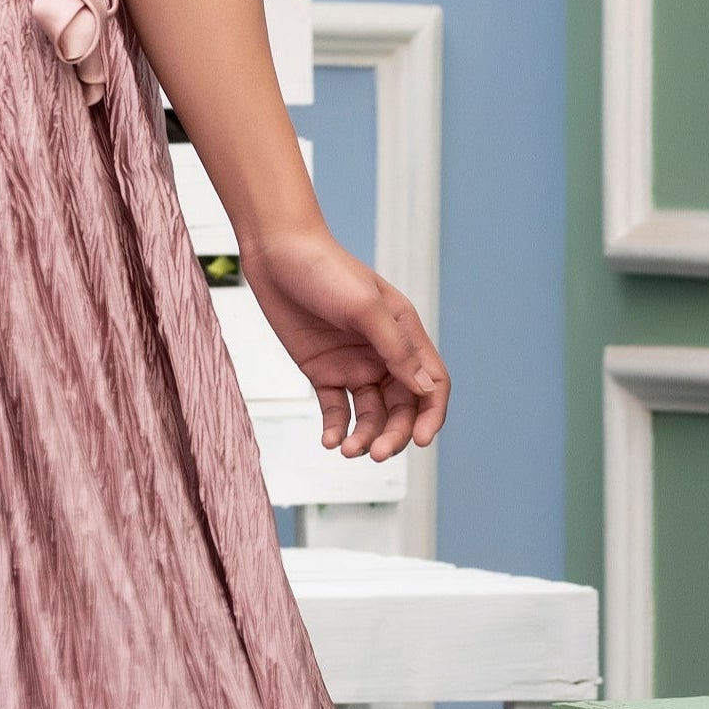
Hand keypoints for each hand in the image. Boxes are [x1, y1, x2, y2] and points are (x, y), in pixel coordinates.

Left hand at [238, 224, 447, 462]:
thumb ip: (395, 349)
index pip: (431, 384)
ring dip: (364, 436)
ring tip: (346, 450)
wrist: (276, 254)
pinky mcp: (323, 371)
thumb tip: (427, 389)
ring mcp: (353, 364)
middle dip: (394, 434)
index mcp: (405, 334)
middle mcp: (384, 354)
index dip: (432, 414)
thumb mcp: (364, 307)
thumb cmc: (325, 270)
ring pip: (370, 414)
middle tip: (377, 454)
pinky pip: (336, 408)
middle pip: (402, 407)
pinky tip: (329, 440)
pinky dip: (336, 427)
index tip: (421, 440)